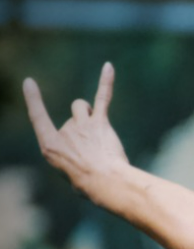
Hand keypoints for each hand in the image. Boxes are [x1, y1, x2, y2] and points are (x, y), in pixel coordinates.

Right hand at [23, 62, 129, 194]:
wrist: (106, 182)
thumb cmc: (89, 182)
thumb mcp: (70, 172)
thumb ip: (71, 153)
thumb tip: (85, 145)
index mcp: (50, 145)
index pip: (38, 118)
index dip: (34, 100)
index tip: (29, 82)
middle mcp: (64, 131)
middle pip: (70, 117)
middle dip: (82, 130)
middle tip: (94, 153)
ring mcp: (81, 125)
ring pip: (82, 107)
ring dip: (89, 114)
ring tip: (99, 134)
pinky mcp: (100, 123)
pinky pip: (102, 97)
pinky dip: (106, 82)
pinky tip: (109, 66)